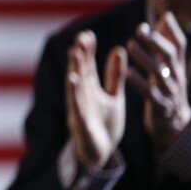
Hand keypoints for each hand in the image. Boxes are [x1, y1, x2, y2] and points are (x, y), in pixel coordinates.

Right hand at [65, 31, 126, 168]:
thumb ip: (115, 76)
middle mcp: (82, 96)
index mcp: (90, 90)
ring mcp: (79, 109)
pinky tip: (72, 79)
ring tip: (75, 52)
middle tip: (80, 37)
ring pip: (76, 85)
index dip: (88, 50)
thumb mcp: (114, 96)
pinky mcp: (80, 123)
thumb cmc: (104, 124)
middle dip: (80, 54)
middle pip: (80, 72)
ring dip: (75, 68)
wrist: (101, 155)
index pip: (88, 66)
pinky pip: (76, 105)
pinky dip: (73, 92)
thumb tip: (118, 49)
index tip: (88, 34)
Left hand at [125, 12, 190, 152]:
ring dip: (144, 58)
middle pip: (169, 56)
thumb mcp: (169, 66)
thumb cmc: (167, 88)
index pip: (179, 45)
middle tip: (140, 29)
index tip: (164, 16)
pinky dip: (139, 82)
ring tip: (130, 45)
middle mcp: (175, 76)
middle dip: (156, 41)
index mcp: (176, 66)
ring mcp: (169, 92)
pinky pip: (150, 93)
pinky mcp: (160, 106)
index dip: (172, 31)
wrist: (173, 124)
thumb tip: (166, 17)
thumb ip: (165, 43)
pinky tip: (128, 72)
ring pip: (158, 72)